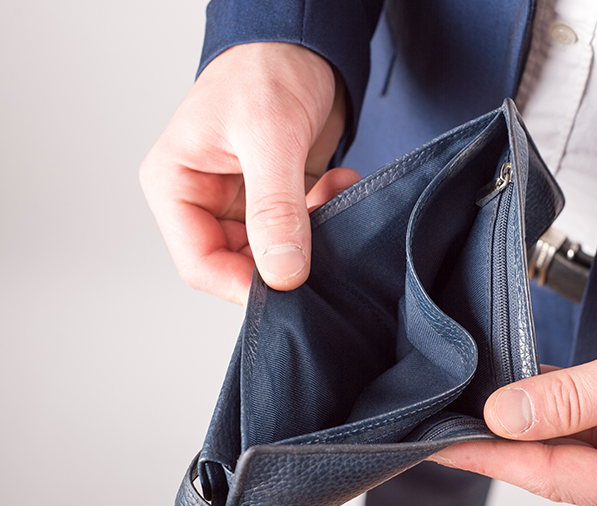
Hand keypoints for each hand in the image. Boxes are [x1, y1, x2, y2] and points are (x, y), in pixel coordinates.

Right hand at [140, 42, 359, 304]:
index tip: (289, 289)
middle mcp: (204, 199)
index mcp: (176, 184)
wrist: (302, 44)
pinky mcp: (277, 199)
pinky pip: (302, 230)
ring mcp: (242, 202)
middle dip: (287, 256)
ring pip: (277, 252)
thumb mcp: (269, 138)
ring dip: (313, 234)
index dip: (242, 285)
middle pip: (240, 264)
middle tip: (323, 235)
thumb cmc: (266, 70)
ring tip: (332, 193)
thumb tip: (283, 274)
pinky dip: (326, 215)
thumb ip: (275, 209)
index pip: (199, 262)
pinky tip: (339, 183)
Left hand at [432, 301, 596, 505]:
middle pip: (549, 465)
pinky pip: (572, 425)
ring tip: (464, 407)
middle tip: (441, 422)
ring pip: (557, 445)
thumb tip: (506, 414)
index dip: (491, 458)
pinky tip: (510, 392)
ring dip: (516, 425)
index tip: (442, 444)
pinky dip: (542, 408)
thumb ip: (573, 397)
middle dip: (496, 444)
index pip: (550, 475)